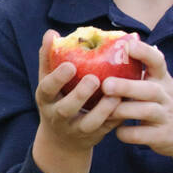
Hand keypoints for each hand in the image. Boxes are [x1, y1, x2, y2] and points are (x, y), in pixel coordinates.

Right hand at [34, 28, 126, 153]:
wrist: (62, 139)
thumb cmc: (57, 99)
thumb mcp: (48, 82)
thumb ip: (49, 58)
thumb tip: (51, 33)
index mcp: (46, 99)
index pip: (46, 89)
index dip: (57, 78)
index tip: (70, 66)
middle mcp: (58, 116)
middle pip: (65, 109)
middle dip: (79, 95)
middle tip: (94, 79)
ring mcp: (76, 129)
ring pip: (88, 123)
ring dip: (102, 110)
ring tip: (115, 94)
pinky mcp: (94, 137)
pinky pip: (106, 129)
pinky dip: (116, 118)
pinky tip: (126, 103)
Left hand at [100, 38, 172, 158]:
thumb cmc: (166, 104)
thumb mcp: (161, 85)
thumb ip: (144, 71)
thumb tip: (121, 42)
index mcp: (163, 80)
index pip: (158, 61)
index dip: (144, 52)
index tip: (128, 45)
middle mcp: (167, 96)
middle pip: (149, 89)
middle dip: (127, 86)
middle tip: (106, 85)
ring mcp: (166, 117)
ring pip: (146, 111)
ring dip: (124, 110)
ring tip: (106, 110)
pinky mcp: (163, 136)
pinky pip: (142, 135)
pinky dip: (127, 133)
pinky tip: (117, 131)